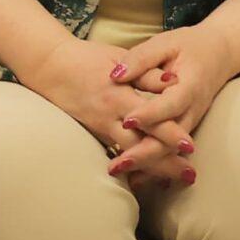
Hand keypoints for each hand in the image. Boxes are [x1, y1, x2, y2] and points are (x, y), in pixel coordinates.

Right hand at [18, 33, 195, 187]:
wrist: (49, 67)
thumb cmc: (88, 59)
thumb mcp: (120, 58)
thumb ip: (147, 73)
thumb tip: (174, 81)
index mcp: (118, 96)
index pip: (150, 120)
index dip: (170, 134)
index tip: (190, 147)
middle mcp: (108, 118)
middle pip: (141, 146)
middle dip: (165, 163)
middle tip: (190, 176)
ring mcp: (99, 128)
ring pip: (128, 154)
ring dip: (152, 168)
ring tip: (175, 180)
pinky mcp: (94, 133)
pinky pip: (116, 152)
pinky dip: (133, 165)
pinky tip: (148, 175)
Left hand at [107, 25, 239, 177]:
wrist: (221, 53)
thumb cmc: (190, 46)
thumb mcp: (166, 43)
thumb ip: (142, 58)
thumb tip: (115, 74)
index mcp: (190, 84)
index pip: (170, 103)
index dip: (150, 113)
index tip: (128, 119)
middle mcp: (193, 107)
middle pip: (171, 137)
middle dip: (144, 152)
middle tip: (117, 163)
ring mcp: (191, 120)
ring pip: (170, 149)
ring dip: (146, 164)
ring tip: (119, 172)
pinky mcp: (185, 127)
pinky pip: (170, 150)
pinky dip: (154, 166)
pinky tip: (134, 179)